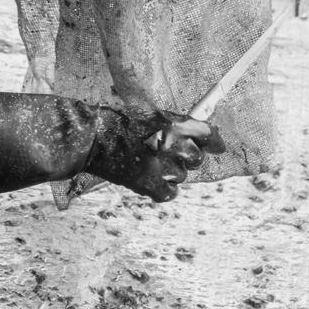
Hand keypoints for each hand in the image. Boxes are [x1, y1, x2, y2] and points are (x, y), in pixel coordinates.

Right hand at [86, 108, 224, 203]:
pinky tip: (152, 181)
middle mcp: (170, 144)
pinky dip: (163, 190)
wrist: (90, 138)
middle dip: (188, 158)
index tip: (218, 147)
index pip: (207, 133)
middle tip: (168, 155)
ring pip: (182, 176)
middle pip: (197, 159)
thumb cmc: (117, 123)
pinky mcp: (148, 184)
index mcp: (171, 123)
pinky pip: (170, 193)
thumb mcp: (150, 115)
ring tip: (149, 164)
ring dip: (170, 172)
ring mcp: (160, 166)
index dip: (215, 141)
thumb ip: (176, 124)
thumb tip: (200, 135)